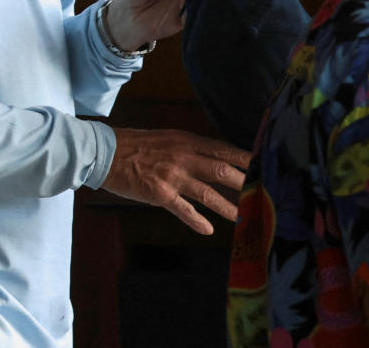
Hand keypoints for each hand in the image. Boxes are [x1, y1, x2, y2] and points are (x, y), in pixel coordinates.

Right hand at [101, 128, 251, 234]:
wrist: (105, 152)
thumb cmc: (135, 145)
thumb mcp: (167, 138)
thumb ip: (189, 148)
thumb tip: (212, 158)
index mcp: (186, 140)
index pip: (222, 149)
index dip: (244, 158)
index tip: (262, 165)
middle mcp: (183, 156)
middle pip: (222, 170)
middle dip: (245, 183)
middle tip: (262, 193)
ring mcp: (172, 175)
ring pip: (208, 193)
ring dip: (228, 207)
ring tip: (244, 217)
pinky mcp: (159, 193)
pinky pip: (183, 209)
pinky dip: (197, 220)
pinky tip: (208, 230)